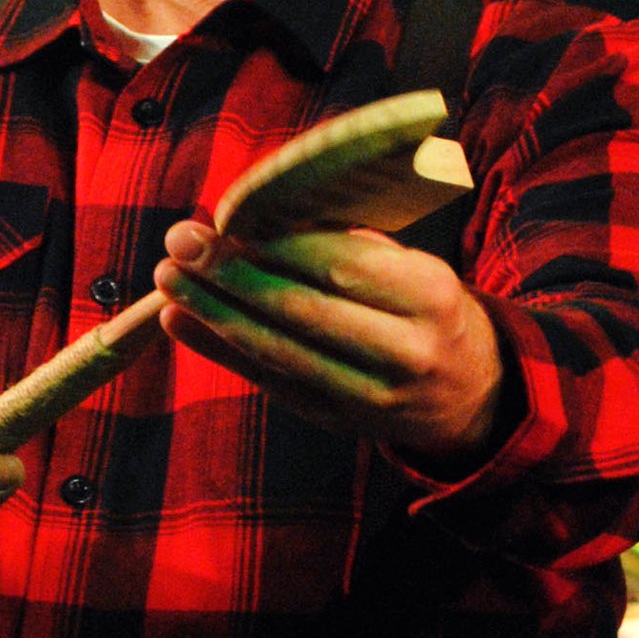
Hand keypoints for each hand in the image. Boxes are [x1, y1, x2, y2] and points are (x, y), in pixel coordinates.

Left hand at [154, 218, 508, 470]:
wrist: (469, 395)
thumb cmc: (427, 310)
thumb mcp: (415, 270)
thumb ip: (351, 246)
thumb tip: (263, 216)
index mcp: (432, 297)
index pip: (344, 265)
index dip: (278, 244)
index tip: (226, 218)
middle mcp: (406, 351)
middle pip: (304, 309)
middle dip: (233, 274)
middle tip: (181, 242)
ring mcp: (370, 395)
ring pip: (279, 350)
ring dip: (214, 313)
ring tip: (168, 278)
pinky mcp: (337, 421)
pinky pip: (269, 381)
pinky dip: (219, 349)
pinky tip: (179, 320)